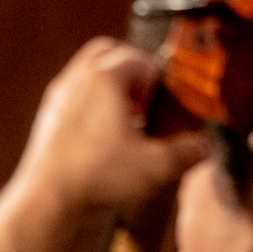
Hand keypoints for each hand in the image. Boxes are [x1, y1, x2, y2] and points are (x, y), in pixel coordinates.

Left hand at [13, 38, 208, 213]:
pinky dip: (92, 104)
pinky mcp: (48, 117)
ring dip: (110, 86)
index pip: (139, 58)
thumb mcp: (156, 165)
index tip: (166, 98)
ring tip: (127, 118)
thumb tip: (204, 147)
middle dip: (130, 69)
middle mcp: (78, 79)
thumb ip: (186, 152)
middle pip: (107, 53)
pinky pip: (73, 95)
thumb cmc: (98, 176)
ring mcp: (59, 97)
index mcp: (105, 78)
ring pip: (87, 72)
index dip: (158, 76)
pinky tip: (105, 137)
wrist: (50, 199)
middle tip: (146, 97)